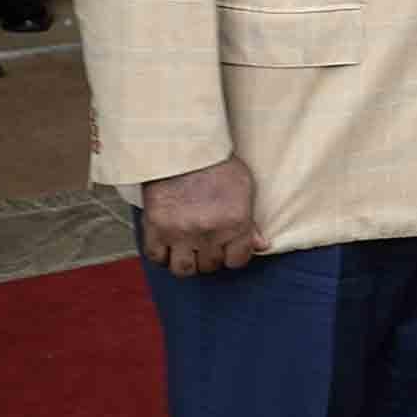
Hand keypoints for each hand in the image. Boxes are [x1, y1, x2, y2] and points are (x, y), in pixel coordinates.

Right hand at [140, 155, 266, 278]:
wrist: (184, 147)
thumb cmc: (217, 164)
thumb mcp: (244, 187)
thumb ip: (251, 221)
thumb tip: (260, 245)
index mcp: (235, 223)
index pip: (237, 260)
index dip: (234, 256)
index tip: (229, 249)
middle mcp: (208, 233)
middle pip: (210, 266)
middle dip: (210, 257)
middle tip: (207, 245)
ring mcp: (180, 233)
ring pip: (183, 269)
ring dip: (186, 263)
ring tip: (187, 250)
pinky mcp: (155, 228)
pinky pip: (156, 257)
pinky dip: (161, 255)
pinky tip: (167, 245)